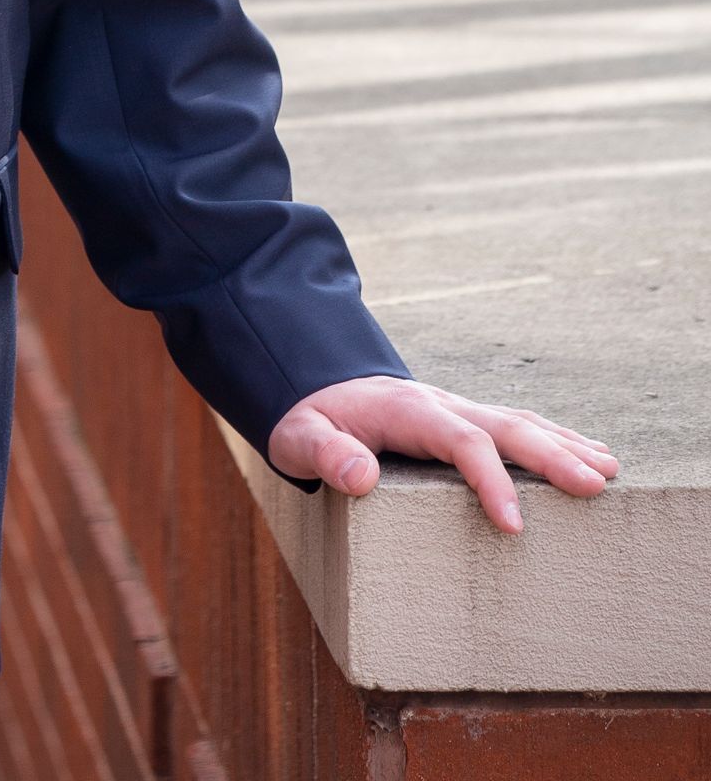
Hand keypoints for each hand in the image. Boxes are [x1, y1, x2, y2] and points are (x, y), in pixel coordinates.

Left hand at [269, 375, 617, 531]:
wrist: (308, 381)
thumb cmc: (308, 419)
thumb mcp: (300, 437)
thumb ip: (328, 455)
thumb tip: (362, 477)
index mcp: (408, 411)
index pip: (462, 442)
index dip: (490, 481)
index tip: (514, 526)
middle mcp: (440, 403)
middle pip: (505, 426)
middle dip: (553, 456)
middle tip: (596, 486)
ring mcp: (454, 407)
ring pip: (518, 421)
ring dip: (563, 444)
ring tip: (608, 470)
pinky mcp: (460, 417)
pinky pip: (512, 424)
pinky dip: (551, 437)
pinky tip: (582, 453)